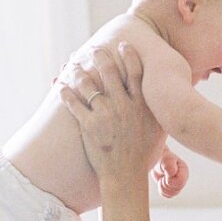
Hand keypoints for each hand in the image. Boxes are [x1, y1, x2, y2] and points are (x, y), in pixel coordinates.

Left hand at [59, 44, 161, 185]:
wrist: (126, 175)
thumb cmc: (144, 154)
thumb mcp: (157, 130)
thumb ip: (155, 111)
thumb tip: (161, 98)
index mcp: (141, 105)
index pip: (136, 72)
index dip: (129, 56)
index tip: (123, 45)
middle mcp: (123, 106)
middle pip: (110, 73)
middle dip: (101, 57)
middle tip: (94, 48)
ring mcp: (105, 115)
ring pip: (89, 85)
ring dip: (79, 71)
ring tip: (74, 64)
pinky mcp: (89, 126)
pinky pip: (74, 104)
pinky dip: (65, 92)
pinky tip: (60, 85)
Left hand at [153, 146, 189, 198]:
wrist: (155, 160)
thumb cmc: (160, 158)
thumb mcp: (165, 160)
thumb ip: (169, 165)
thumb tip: (172, 173)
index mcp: (184, 170)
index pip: (180, 182)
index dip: (170, 181)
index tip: (165, 174)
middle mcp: (183, 177)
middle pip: (177, 189)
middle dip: (166, 185)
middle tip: (162, 176)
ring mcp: (178, 184)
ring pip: (173, 194)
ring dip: (164, 188)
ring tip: (161, 179)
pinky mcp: (172, 188)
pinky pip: (168, 195)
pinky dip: (162, 191)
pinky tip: (161, 183)